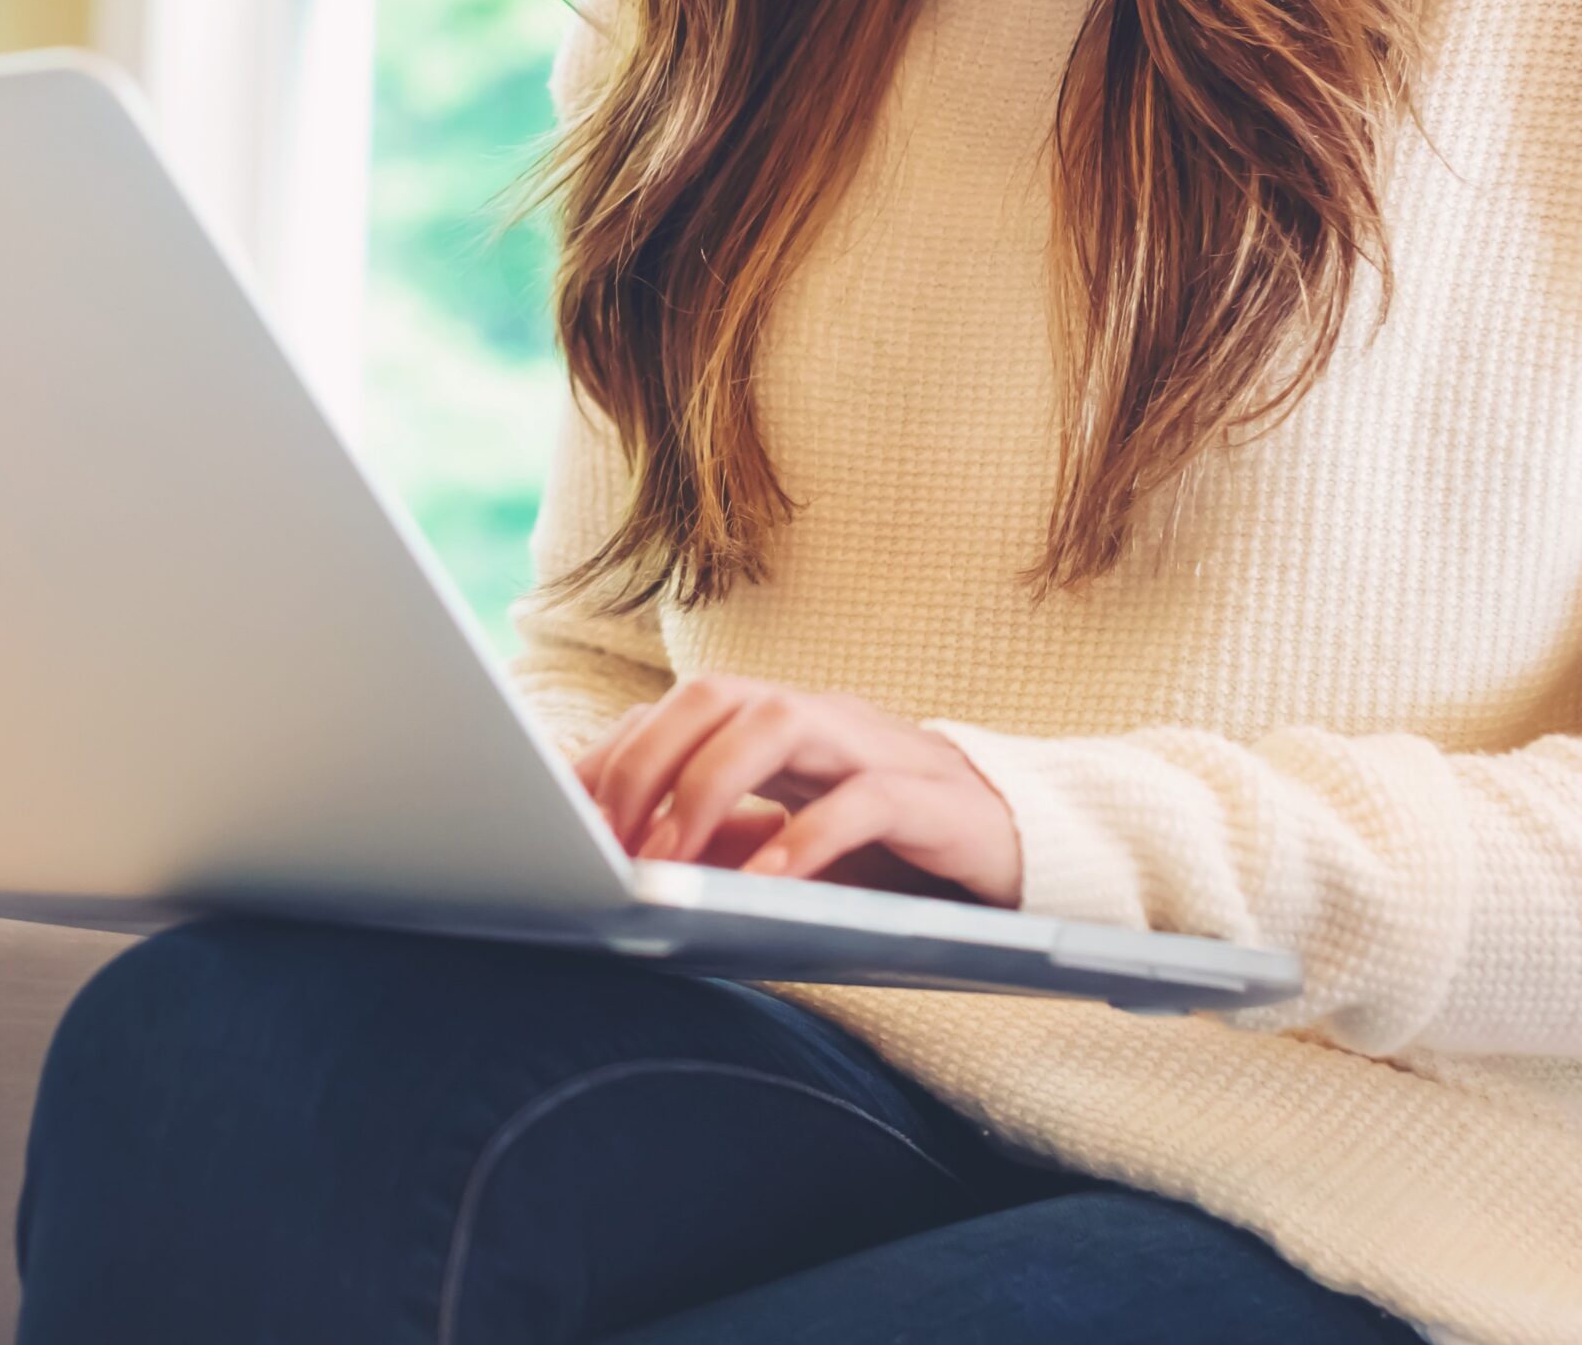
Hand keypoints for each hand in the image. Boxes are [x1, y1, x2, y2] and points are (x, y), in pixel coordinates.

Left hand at [571, 673, 1025, 907]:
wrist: (1019, 847)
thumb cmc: (888, 847)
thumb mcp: (786, 839)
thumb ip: (716, 836)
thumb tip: (615, 855)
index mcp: (777, 722)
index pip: (678, 710)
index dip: (615, 754)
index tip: (562, 818)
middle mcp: (818, 718)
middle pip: (714, 698)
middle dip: (646, 761)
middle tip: (603, 840)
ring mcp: (875, 748)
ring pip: (778, 726)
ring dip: (708, 789)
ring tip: (667, 860)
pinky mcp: (932, 799)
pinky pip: (862, 801)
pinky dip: (807, 839)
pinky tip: (767, 883)